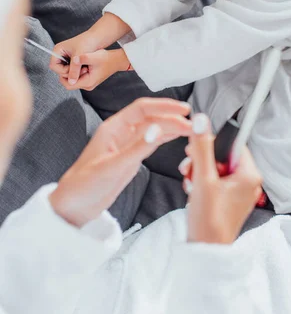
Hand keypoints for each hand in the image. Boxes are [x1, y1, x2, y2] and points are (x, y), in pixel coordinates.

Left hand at [49, 98, 191, 226]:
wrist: (73, 206)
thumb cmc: (85, 185)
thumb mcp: (113, 167)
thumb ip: (137, 148)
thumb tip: (158, 129)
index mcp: (113, 128)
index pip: (142, 108)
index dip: (164, 106)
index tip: (184, 110)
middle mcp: (121, 133)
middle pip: (151, 118)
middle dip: (172, 118)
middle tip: (193, 124)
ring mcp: (126, 145)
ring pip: (153, 129)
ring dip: (171, 127)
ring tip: (191, 129)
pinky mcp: (130, 158)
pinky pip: (151, 142)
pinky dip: (166, 138)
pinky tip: (178, 136)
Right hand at [50, 31, 99, 83]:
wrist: (98, 38)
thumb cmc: (88, 43)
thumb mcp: (79, 57)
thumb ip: (74, 70)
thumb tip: (70, 83)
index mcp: (58, 50)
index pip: (53, 66)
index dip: (62, 71)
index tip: (73, 70)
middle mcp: (60, 54)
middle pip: (59, 70)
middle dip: (69, 72)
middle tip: (80, 70)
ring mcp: (66, 57)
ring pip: (66, 70)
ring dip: (74, 72)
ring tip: (84, 69)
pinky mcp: (72, 60)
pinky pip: (72, 69)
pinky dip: (77, 70)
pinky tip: (85, 68)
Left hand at [58, 49, 129, 91]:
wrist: (117, 61)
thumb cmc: (106, 59)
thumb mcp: (92, 57)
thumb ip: (81, 59)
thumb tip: (72, 60)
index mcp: (87, 82)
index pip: (68, 85)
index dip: (63, 76)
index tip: (66, 65)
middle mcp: (87, 86)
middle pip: (70, 83)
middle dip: (68, 73)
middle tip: (72, 62)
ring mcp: (89, 84)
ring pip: (74, 80)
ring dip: (73, 71)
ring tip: (78, 62)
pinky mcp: (90, 80)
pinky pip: (79, 77)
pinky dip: (77, 71)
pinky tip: (82, 63)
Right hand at [180, 114, 262, 244]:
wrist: (206, 252)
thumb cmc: (209, 220)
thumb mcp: (203, 179)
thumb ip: (202, 148)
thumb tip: (201, 120)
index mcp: (250, 174)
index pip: (233, 143)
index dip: (212, 143)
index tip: (196, 149)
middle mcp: (249, 181)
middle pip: (222, 155)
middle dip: (202, 160)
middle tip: (190, 169)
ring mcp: (239, 191)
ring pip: (216, 167)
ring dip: (199, 171)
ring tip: (191, 183)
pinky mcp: (229, 199)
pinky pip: (215, 180)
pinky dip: (202, 182)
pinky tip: (193, 191)